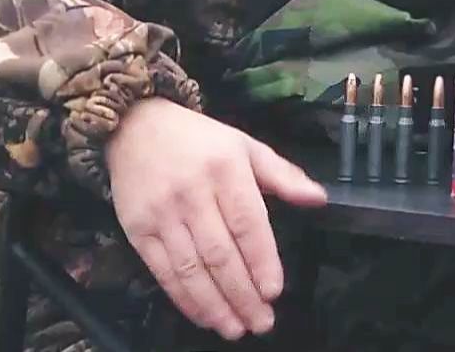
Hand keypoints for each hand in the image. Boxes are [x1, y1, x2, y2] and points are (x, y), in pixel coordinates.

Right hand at [105, 97, 327, 339]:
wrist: (135, 127)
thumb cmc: (200, 140)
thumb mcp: (246, 145)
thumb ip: (284, 175)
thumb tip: (319, 199)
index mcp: (226, 170)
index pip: (247, 222)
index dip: (261, 260)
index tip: (274, 292)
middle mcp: (192, 194)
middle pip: (220, 253)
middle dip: (242, 294)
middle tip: (262, 322)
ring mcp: (162, 214)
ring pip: (190, 268)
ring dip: (215, 304)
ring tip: (235, 328)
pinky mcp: (137, 231)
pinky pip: (162, 272)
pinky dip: (184, 298)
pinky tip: (204, 315)